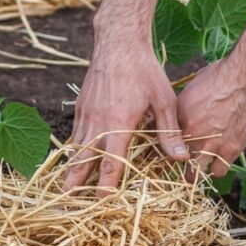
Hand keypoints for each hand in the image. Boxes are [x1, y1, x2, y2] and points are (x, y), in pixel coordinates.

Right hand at [64, 0, 188, 192]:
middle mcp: (97, 123)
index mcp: (118, 124)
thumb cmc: (144, 70)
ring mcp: (86, 114)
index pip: (111, 163)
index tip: (102, 203)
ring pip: (76, 148)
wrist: (117, 42)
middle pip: (83, 161)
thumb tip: (180, 159)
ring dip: (71, 169)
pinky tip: (74, 157)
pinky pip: (75, 133)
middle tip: (66, 203)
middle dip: (75, 183)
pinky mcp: (81, 106)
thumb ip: (169, 132)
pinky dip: (73, 148)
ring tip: (65, 187)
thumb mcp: (164, 101)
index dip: (106, 186)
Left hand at [177, 5, 245, 177]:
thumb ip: (184, 105)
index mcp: (176, 116)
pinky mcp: (230, 150)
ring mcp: (209, 144)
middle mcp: (190, 133)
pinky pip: (218, 172)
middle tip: (180, 163)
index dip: (161, 146)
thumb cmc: (222, 74)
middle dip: (175, 163)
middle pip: (173, 160)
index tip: (163, 150)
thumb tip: (182, 111)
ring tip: (196, 170)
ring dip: (194, 172)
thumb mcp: (193, 87)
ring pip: (194, 173)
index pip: (160, 139)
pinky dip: (216, 169)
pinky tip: (217, 164)